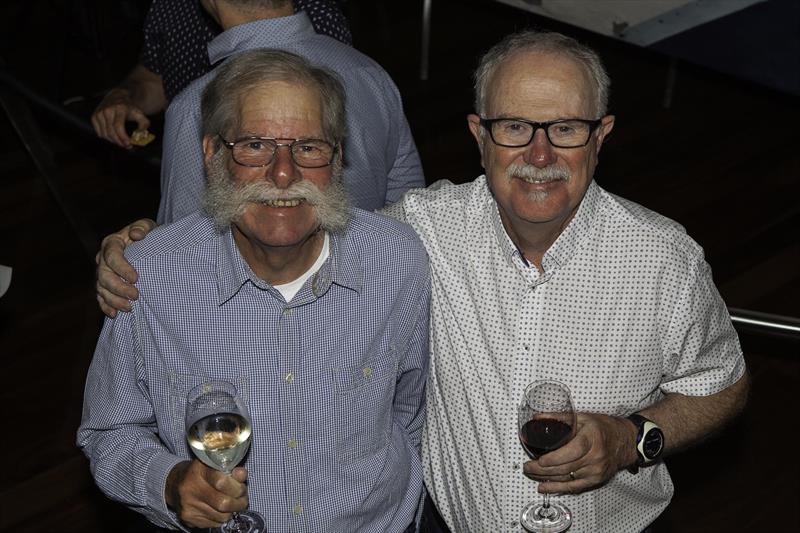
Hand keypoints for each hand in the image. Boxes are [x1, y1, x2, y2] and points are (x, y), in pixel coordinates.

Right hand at [91, 88, 150, 147]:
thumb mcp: (140, 113)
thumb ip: (144, 123)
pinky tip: (113, 137)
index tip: (128, 144)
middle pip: (111, 132)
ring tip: (121, 141)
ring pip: (104, 134)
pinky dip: (106, 137)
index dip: (122, 136)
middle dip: (119, 141)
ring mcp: (99, 113)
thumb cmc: (129, 107)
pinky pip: (99, 132)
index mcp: (119, 108)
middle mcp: (107, 110)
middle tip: (126, 145)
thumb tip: (140, 133)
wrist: (118, 97)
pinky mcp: (94, 116)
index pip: (118, 126)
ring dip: (113, 141)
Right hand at [95, 218, 156, 316]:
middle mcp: (103, 258)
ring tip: (129, 308)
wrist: (146, 244)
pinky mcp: (104, 285)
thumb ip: (142, 227)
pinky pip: (101, 297)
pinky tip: (115, 314)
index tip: (136, 278)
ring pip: (101, 288)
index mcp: (112, 243)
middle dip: (118, 287)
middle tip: (135, 296)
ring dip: (113, 300)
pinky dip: (106, 306)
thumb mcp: (148, 226)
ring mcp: (102, 273)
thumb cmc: (148, 235)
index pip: (112, 256)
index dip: (122, 268)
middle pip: (104, 275)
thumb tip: (136, 235)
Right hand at [165, 460, 248, 528]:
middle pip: (223, 503)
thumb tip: (242, 474)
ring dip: (232, 511)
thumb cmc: (201, 473)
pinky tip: (219, 509)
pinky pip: (215, 523)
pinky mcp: (188, 518)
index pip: (222, 482)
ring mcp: (188, 505)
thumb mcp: (215, 465)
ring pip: (222, 516)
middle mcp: (190, 488)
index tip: (241, 486)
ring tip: (232, 502)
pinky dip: (221, 517)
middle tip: (242, 498)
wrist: (175, 484)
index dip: (237, 487)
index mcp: (198, 470)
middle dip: (239, 502)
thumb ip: (231, 470)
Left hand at [522, 412, 637, 493]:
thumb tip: (537, 417)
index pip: (572, 451)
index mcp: (592, 439)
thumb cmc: (603, 427)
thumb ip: (560, 418)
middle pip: (566, 468)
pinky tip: (544, 487)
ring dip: (546, 478)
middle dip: (543, 470)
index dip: (554, 458)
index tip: (539, 459)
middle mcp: (595, 457)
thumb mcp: (583, 417)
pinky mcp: (595, 480)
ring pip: (567, 478)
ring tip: (530, 474)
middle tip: (527, 466)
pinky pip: (574, 487)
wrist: (626, 442)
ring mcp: (596, 471)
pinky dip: (557, 488)